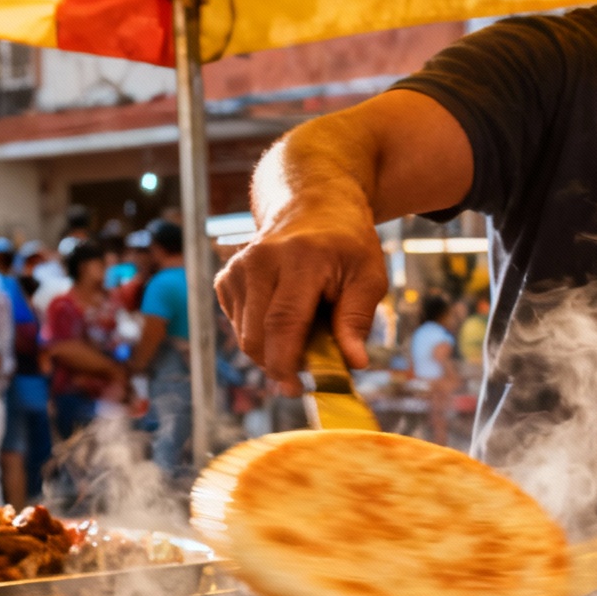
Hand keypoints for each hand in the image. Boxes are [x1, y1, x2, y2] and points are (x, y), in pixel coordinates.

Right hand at [214, 192, 381, 396]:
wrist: (314, 206)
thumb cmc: (347, 245)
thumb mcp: (369, 276)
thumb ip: (358, 319)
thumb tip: (354, 363)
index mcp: (301, 258)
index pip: (283, 321)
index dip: (286, 363)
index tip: (296, 389)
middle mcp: (261, 260)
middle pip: (256, 334)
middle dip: (278, 365)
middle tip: (305, 376)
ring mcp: (239, 267)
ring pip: (244, 334)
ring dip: (271, 350)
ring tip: (303, 334)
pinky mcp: (227, 277)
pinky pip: (237, 324)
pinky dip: (259, 335)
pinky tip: (281, 319)